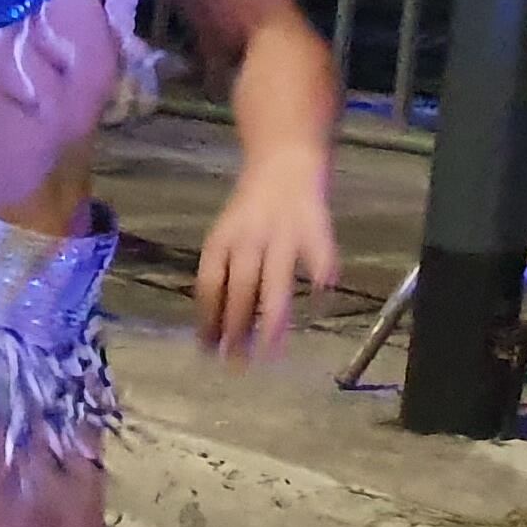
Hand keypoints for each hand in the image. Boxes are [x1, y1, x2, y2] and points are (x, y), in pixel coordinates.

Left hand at [192, 160, 336, 361]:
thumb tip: (214, 326)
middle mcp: (248, 240)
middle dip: (235, 329)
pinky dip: (321, 280)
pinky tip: (320, 305)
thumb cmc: (250, 211)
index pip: (209, 286)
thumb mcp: (226, 237)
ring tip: (269, 352)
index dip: (207, 318)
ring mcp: (283, 235)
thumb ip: (224, 275)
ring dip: (270, 320)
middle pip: (238, 290)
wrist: (283, 162)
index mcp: (221, 242)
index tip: (206, 350)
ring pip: (274, 281)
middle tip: (234, 364)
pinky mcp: (316, 229)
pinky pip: (320, 258)